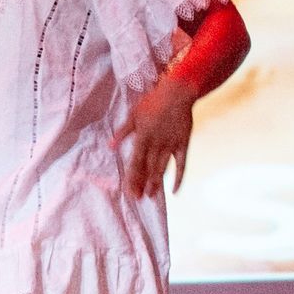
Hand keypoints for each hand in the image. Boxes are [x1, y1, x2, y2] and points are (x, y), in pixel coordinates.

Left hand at [115, 75, 197, 198]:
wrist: (178, 93)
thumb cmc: (153, 102)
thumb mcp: (133, 115)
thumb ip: (122, 132)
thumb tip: (110, 146)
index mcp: (143, 138)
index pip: (135, 163)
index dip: (132, 179)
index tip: (128, 191)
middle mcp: (157, 144)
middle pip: (148, 169)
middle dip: (142, 185)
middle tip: (137, 199)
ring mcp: (171, 145)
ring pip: (163, 169)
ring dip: (156, 184)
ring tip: (151, 197)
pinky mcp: (183, 144)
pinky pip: (182, 164)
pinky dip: (179, 178)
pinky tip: (174, 191)